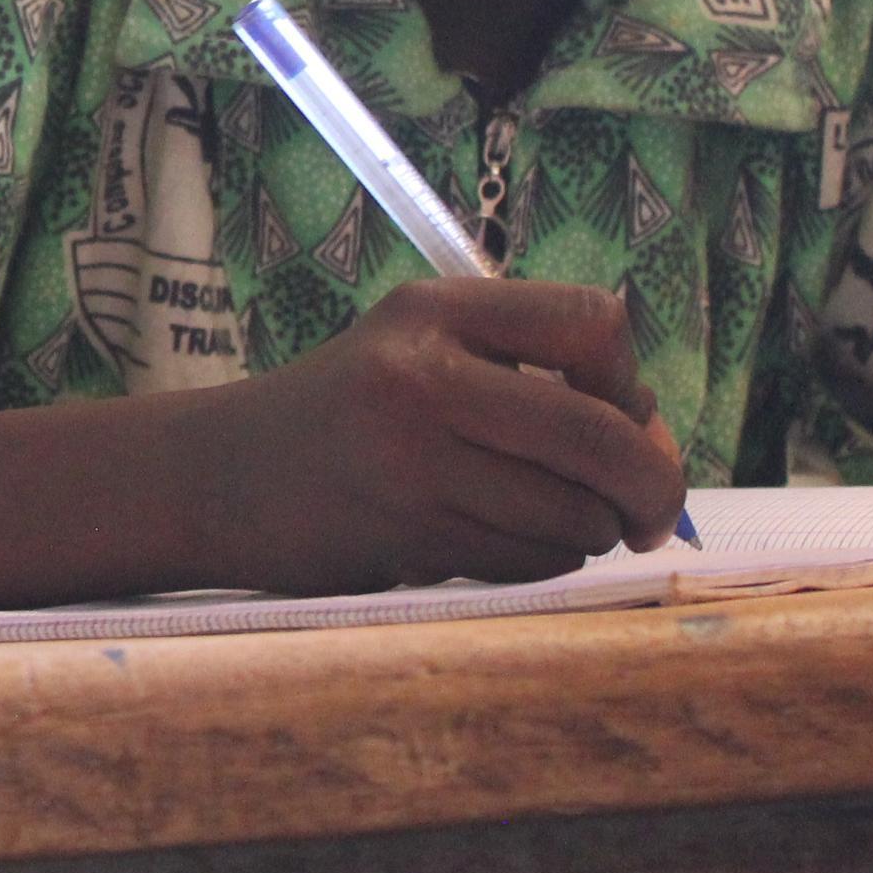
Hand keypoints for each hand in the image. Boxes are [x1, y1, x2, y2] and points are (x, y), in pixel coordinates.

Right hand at [188, 278, 688, 595]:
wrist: (217, 476)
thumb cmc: (345, 415)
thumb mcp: (419, 351)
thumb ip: (529, 376)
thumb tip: (656, 443)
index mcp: (435, 311)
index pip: (593, 322)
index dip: (630, 380)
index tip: (618, 414)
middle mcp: (423, 375)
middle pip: (602, 434)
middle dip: (652, 486)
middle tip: (653, 514)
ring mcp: (412, 458)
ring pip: (574, 513)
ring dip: (588, 532)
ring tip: (547, 522)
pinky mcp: (406, 534)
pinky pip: (530, 561)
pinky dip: (540, 562)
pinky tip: (495, 542)